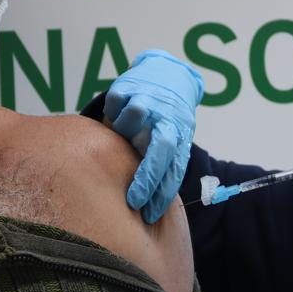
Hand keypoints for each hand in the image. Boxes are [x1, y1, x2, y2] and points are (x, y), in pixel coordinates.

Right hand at [105, 50, 203, 223]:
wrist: (168, 76)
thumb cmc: (165, 120)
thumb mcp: (171, 141)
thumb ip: (162, 166)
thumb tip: (149, 207)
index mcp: (180, 136)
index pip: (175, 170)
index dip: (162, 195)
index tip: (148, 215)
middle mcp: (167, 118)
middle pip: (161, 147)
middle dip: (148, 177)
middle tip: (133, 201)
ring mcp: (149, 99)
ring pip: (133, 116)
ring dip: (123, 128)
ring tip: (123, 132)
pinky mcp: (130, 86)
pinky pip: (115, 102)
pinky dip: (112, 110)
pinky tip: (116, 114)